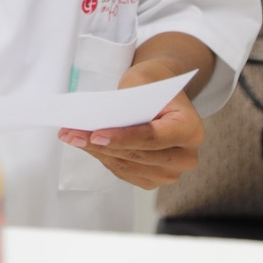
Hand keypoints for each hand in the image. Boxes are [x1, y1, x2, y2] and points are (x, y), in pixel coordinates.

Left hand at [57, 57, 204, 189]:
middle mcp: (186, 157)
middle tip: (71, 134)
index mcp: (191, 129)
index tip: (96, 134)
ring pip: (127, 165)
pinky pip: (123, 171)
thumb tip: (97, 124)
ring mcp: (171, 173)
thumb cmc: (152, 84)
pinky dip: (103, 157)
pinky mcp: (153, 179)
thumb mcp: (141, 82)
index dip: (123, 138)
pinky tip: (85, 145)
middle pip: (138, 155)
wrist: (161, 93)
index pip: (153, 137)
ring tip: (71, 137)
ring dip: (96, 152)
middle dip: (101, 145)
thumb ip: (125, 104)